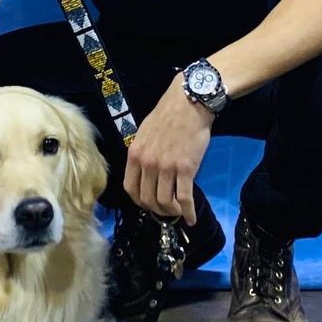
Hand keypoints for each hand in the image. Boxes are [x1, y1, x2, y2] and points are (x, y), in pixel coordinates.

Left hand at [123, 79, 214, 225]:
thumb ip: (142, 154)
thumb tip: (145, 173)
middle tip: (166, 211)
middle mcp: (147, 164)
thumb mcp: (144, 134)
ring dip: (172, 212)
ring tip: (178, 212)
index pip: (130, 189)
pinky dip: (188, 212)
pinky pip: (185, 198)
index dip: (139, 202)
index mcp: (135, 155)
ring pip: (165, 202)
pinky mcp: (186, 169)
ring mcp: (166, 167)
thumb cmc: (167, 116)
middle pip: (147, 199)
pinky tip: (191, 218)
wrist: (189, 103)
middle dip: (157, 210)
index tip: (148, 204)